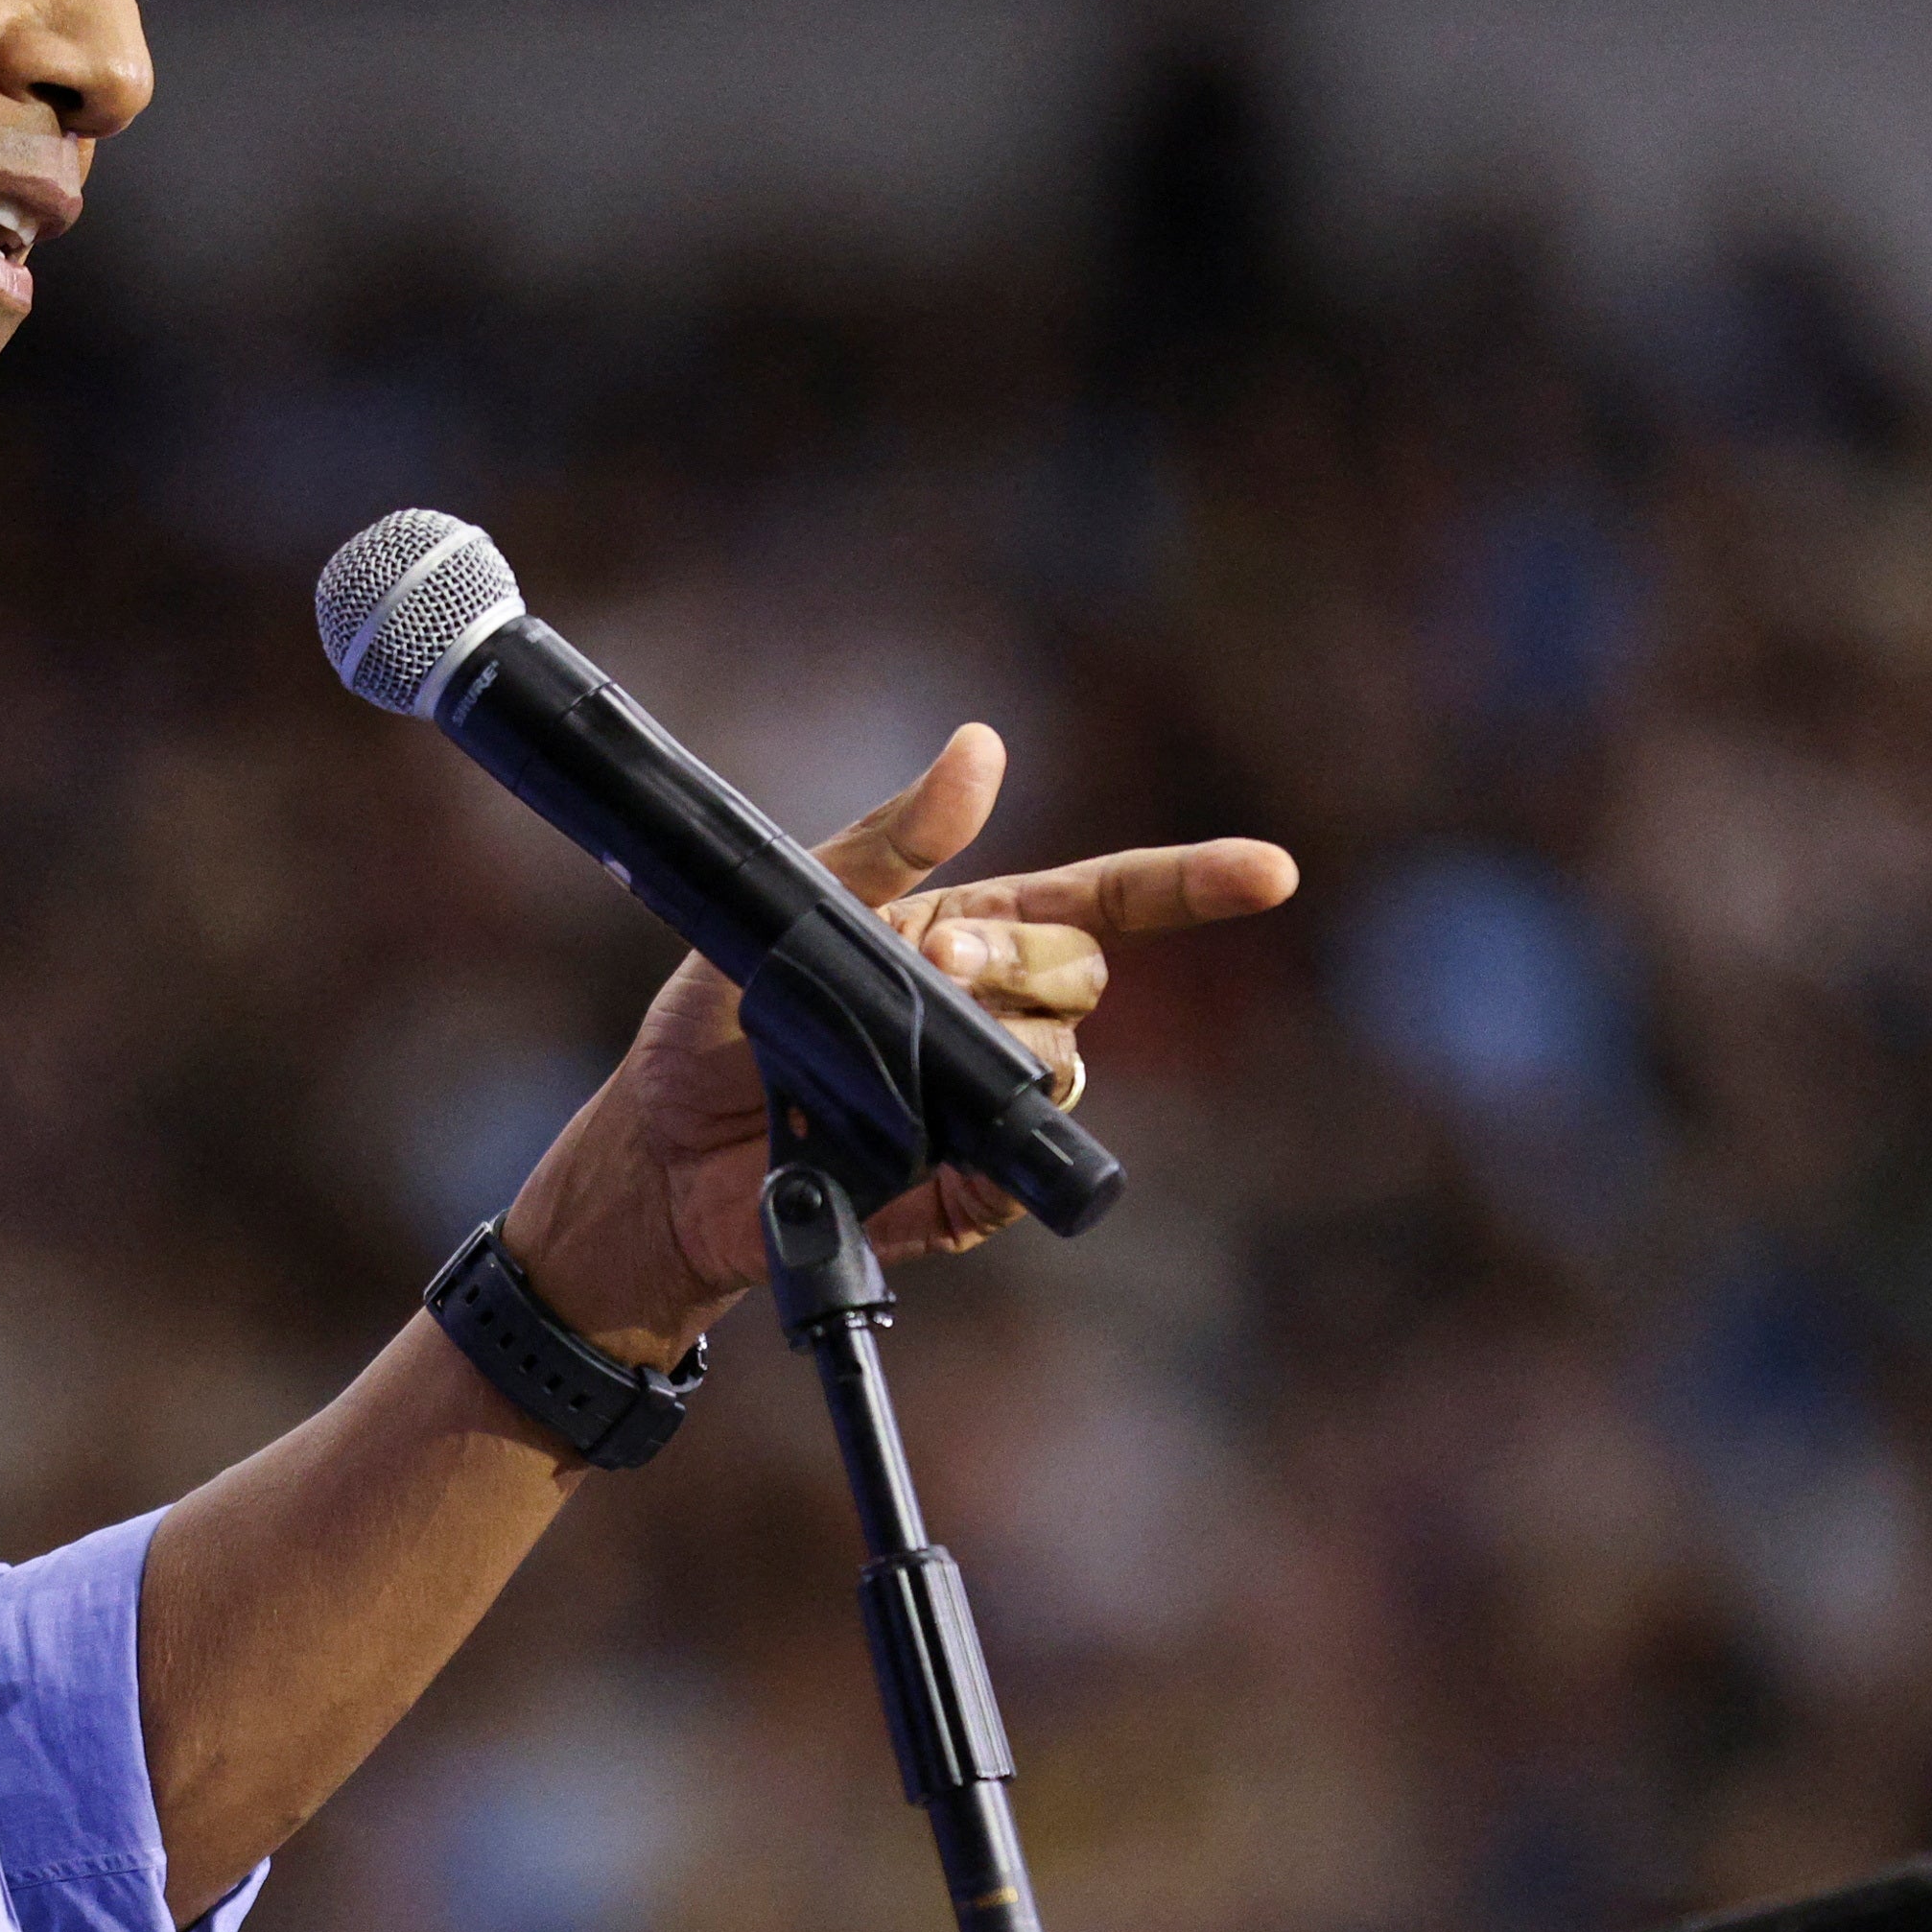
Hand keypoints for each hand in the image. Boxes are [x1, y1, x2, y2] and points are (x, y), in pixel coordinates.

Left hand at [499, 724, 1297, 1358]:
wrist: (662, 1158)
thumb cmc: (714, 1026)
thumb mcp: (791, 911)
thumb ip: (892, 839)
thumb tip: (982, 748)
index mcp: (962, 931)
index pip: (1101, 898)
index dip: (1188, 883)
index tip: (1269, 873)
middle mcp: (988, 1013)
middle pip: (1085, 973)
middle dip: (1024, 957)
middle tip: (940, 960)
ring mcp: (983, 1100)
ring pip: (1064, 1058)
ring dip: (1006, 1039)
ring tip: (910, 1047)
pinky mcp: (968, 1183)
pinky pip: (1025, 1157)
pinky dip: (993, 1141)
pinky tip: (927, 1133)